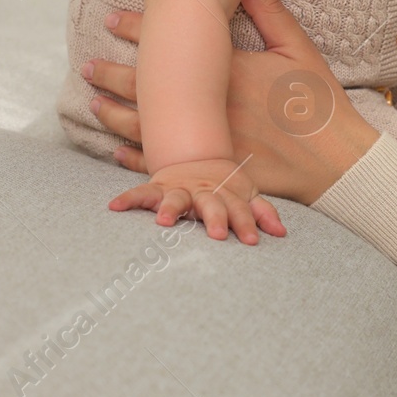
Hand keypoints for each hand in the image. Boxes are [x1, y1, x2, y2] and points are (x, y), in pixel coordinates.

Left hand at [86, 0, 381, 205]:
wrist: (334, 158)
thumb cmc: (319, 101)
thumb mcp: (298, 49)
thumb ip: (270, 13)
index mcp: (228, 71)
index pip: (171, 45)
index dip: (137, 31)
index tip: (111, 19)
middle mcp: (209, 106)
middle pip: (147, 87)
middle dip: (112, 74)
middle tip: (86, 64)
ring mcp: (207, 140)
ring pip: (146, 127)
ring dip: (115, 114)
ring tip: (93, 102)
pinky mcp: (211, 168)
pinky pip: (162, 165)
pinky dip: (136, 158)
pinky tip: (117, 151)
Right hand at [108, 156, 285, 244]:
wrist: (196, 155)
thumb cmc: (225, 186)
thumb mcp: (247, 195)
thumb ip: (262, 212)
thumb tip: (282, 232)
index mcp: (226, 194)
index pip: (239, 210)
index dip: (246, 224)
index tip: (251, 241)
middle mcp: (203, 192)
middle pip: (211, 205)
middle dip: (215, 218)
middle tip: (217, 235)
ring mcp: (179, 190)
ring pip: (176, 199)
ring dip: (170, 208)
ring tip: (163, 221)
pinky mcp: (158, 188)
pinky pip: (141, 193)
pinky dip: (128, 199)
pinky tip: (114, 207)